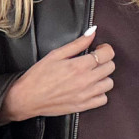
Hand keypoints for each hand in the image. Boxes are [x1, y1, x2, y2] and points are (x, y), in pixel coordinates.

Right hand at [0, 29, 114, 122]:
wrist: (28, 98)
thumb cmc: (38, 76)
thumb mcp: (56, 54)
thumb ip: (77, 44)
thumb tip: (92, 32)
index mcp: (79, 66)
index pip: (107, 54)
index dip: (105, 49)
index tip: (98, 49)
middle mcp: (86, 81)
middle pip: (110, 67)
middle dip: (104, 61)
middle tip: (94, 60)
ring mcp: (86, 95)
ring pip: (109, 83)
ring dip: (103, 77)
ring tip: (92, 75)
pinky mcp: (83, 106)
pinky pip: (103, 99)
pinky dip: (100, 93)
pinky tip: (91, 88)